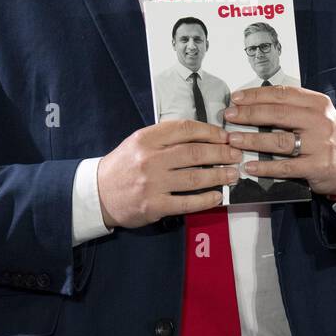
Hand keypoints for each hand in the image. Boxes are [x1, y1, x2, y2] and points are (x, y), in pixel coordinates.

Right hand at [95, 119, 242, 228]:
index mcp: (147, 138)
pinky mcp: (154, 206)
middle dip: (221, 153)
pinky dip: (206, 199)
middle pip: (195, 153)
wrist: (98, 193)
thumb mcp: (139, 142)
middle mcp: (150, 159)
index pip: (185, 129)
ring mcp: (153, 184)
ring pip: (194, 177)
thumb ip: (166, 137)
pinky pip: (187, 202)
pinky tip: (217, 196)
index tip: (225, 136)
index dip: (210, 132)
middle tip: (236, 155)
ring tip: (233, 175)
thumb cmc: (124, 165)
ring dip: (219, 176)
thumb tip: (203, 137)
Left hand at [223, 84, 335, 196]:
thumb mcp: (316, 114)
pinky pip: (286, 166)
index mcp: (317, 103)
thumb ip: (292, 107)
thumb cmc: (325, 136)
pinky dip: (265, 167)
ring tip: (233, 140)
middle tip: (229, 116)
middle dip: (249, 114)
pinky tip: (250, 166)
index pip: (282, 94)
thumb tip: (253, 103)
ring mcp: (319, 144)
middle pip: (278, 114)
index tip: (236, 98)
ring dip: (253, 140)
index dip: (256, 95)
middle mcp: (319, 121)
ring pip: (279, 140)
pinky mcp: (317, 166)